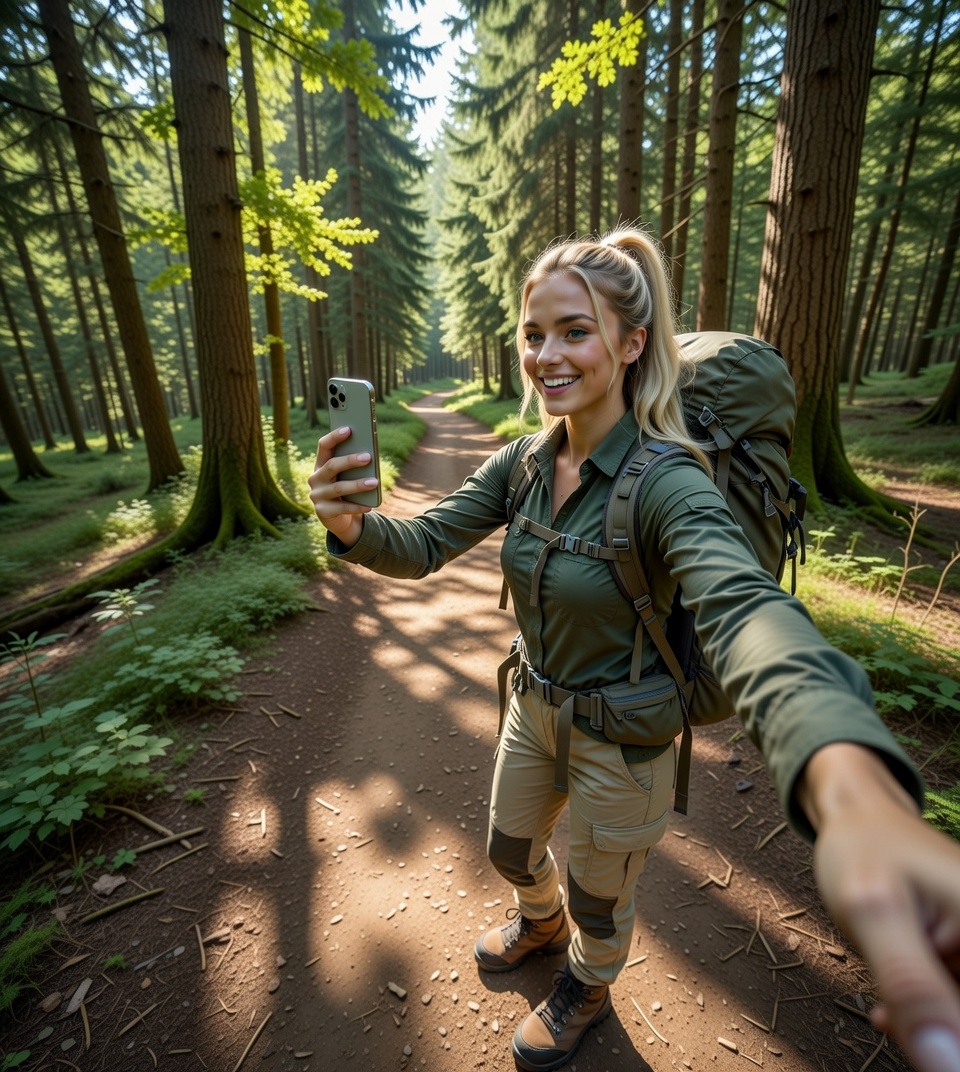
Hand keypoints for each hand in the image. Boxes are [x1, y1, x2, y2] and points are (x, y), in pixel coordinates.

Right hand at [306, 426, 378, 547]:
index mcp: (321, 465)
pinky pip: (342, 508)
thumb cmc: (348, 492)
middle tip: (368, 457)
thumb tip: (370, 455)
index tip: (349, 429)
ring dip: (357, 485)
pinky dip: (357, 506)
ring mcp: (317, 496)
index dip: (334, 437)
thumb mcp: (349, 477)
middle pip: (331, 465)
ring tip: (375, 482)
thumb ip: (354, 467)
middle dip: (350, 460)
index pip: (323, 446)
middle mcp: (315, 479)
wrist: (341, 519)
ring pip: (338, 488)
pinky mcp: (323, 512)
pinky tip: (370, 505)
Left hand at [801, 744, 959, 1070]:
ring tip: (889, 1007)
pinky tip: (890, 1008)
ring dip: (928, 1026)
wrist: (855, 818)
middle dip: (938, 1032)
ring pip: (958, 1020)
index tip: (914, 1025)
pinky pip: (952, 1009)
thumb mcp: (875, 912)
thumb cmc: (863, 849)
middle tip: (893, 1013)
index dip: (952, 1038)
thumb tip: (948, 1067)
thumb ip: (911, 987)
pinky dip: (924, 1016)